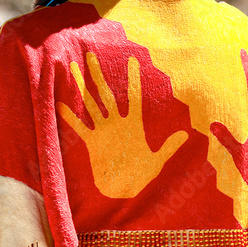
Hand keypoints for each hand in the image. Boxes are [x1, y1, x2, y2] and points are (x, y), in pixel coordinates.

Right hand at [57, 53, 187, 197]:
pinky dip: (71, 116)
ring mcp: (103, 131)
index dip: (133, 78)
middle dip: (99, 75)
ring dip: (82, 88)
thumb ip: (169, 147)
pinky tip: (60, 104)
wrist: (124, 190)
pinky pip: (80, 126)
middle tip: (92, 55)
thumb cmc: (142, 176)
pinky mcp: (92, 143)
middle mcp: (116, 124)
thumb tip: (186, 134)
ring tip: (73, 69)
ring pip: (91, 105)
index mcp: (133, 125)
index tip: (133, 59)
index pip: (133, 97)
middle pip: (106, 94)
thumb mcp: (157, 161)